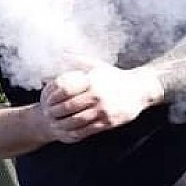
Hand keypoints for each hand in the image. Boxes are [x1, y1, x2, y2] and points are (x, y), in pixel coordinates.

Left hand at [37, 62, 165, 143]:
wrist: (140, 89)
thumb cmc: (115, 77)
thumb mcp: (97, 66)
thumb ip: (78, 61)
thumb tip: (59, 54)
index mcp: (92, 81)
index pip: (66, 89)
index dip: (53, 95)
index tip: (46, 100)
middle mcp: (97, 95)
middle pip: (70, 106)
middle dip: (56, 112)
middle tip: (47, 116)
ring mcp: (104, 110)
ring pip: (78, 120)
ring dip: (65, 124)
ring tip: (56, 125)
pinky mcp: (109, 122)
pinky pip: (90, 129)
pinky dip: (78, 131)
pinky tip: (70, 131)